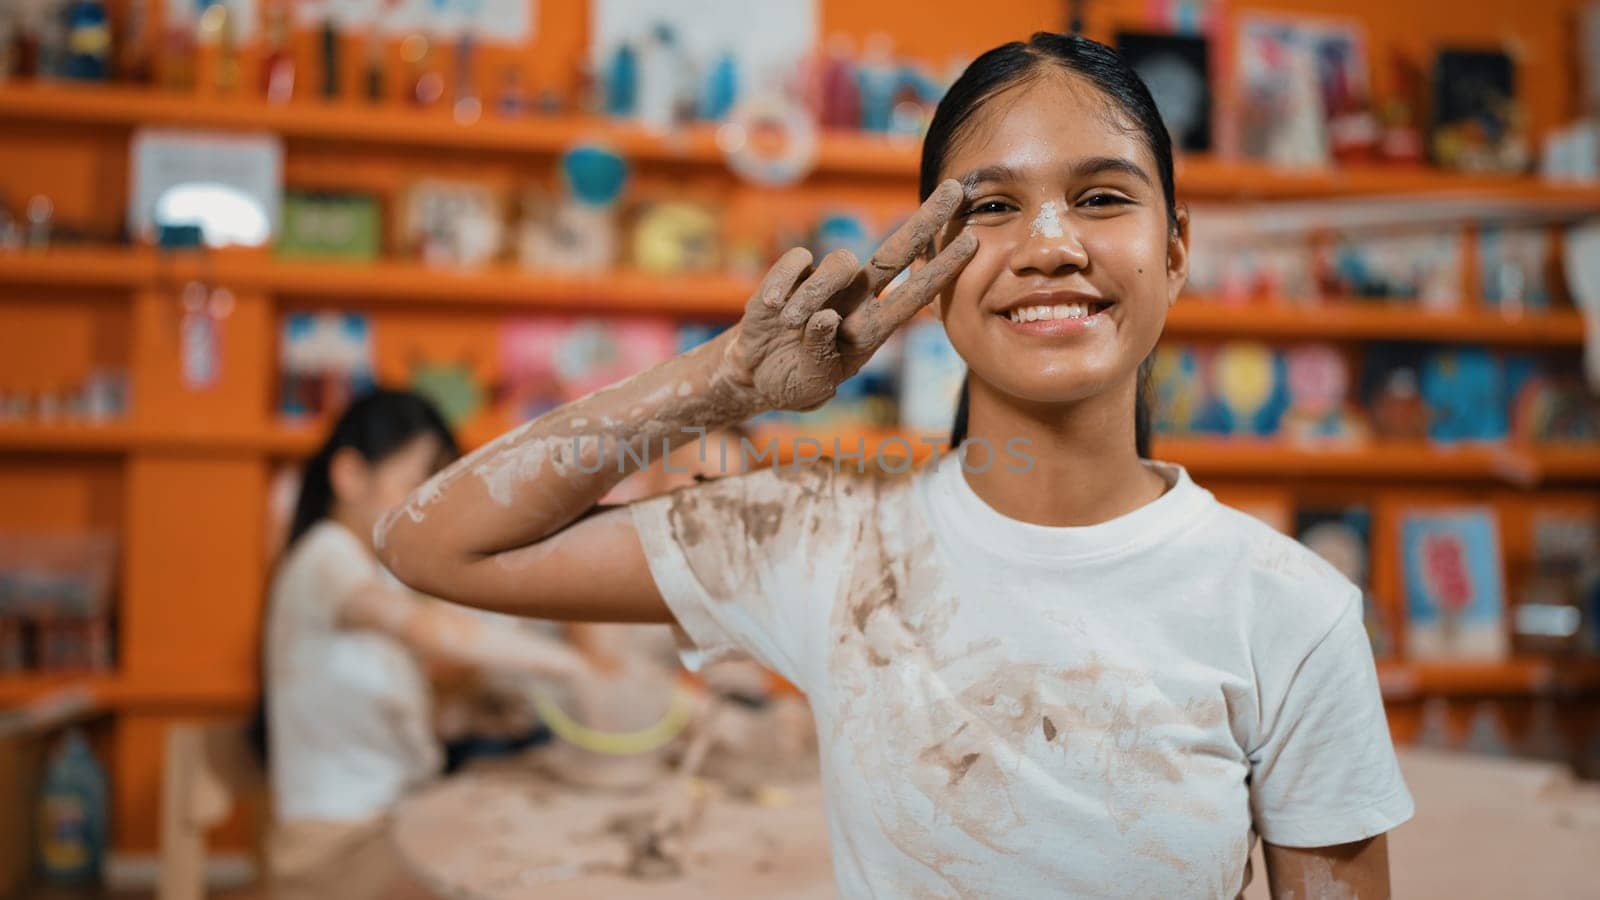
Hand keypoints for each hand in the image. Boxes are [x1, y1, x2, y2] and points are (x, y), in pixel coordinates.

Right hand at [714, 179, 977, 411]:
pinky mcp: (791, 275)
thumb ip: (821, 352)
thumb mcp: (814, 382)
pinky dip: (786, 282)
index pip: (915, 294)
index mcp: (873, 329)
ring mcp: (825, 284)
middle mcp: (856, 300)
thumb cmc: (795, 381)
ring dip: (815, 294)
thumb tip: (825, 316)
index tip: (974, 242)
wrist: (754, 375)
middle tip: (953, 189)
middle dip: (927, 221)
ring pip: (838, 262)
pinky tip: (774, 308)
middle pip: (896, 252)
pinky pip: (798, 260)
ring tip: (792, 323)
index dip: (943, 269)